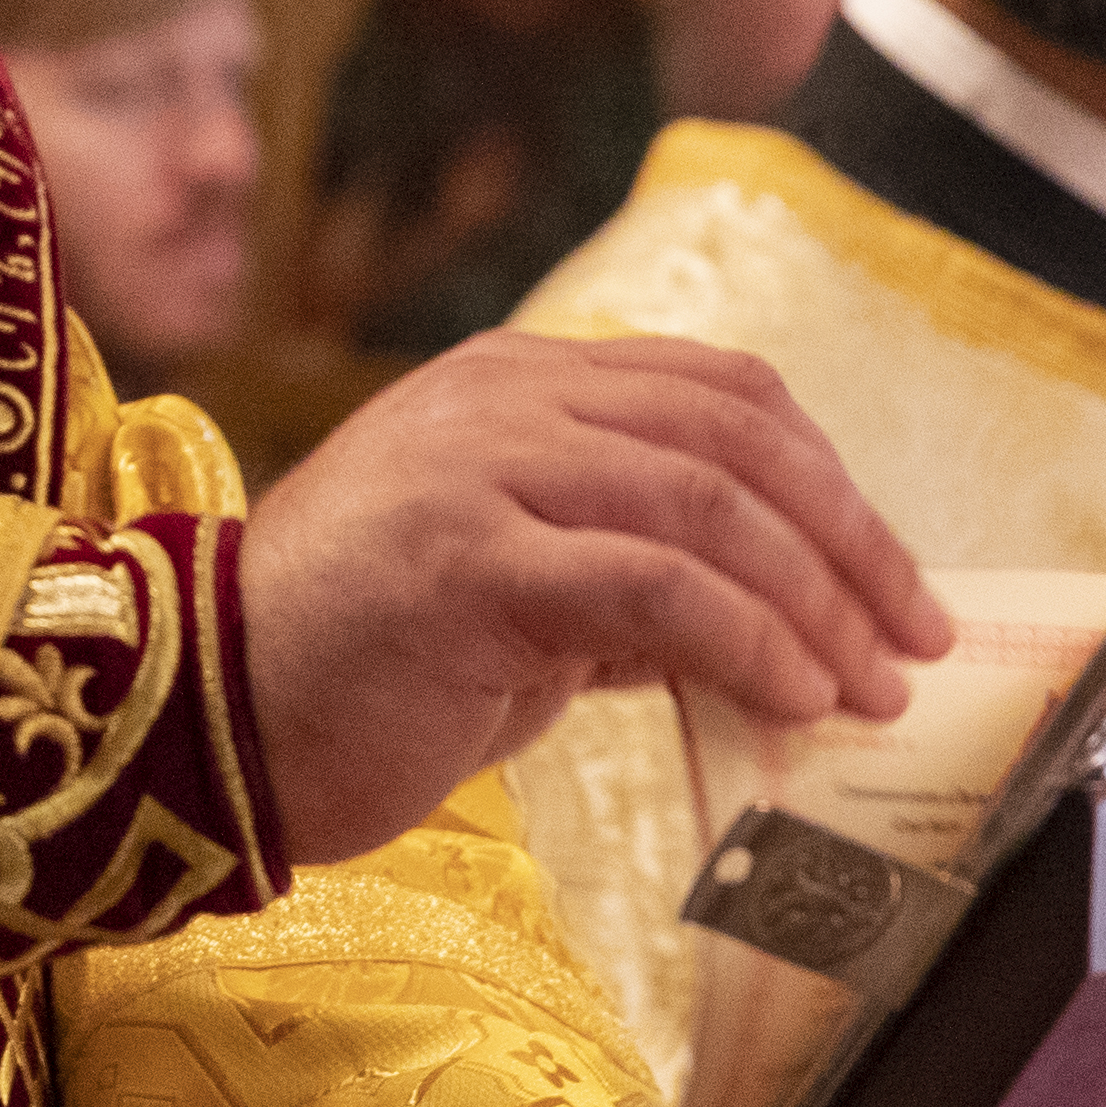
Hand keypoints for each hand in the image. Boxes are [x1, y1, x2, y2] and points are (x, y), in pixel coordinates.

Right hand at [238, 332, 945, 859]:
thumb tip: (774, 626)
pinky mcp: (468, 557)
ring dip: (818, 606)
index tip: (891, 585)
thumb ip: (624, 579)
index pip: (720, 396)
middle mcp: (502, 399)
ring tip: (867, 691)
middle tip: (911, 645)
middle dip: (852, 546)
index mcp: (511, 383)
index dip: (829, 484)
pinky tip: (790, 702)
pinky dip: (751, 643)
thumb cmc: (351, 674)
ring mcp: (481, 468)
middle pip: (739, 438)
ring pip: (714, 506)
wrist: (194, 724)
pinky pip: (659, 587)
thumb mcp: (513, 601)